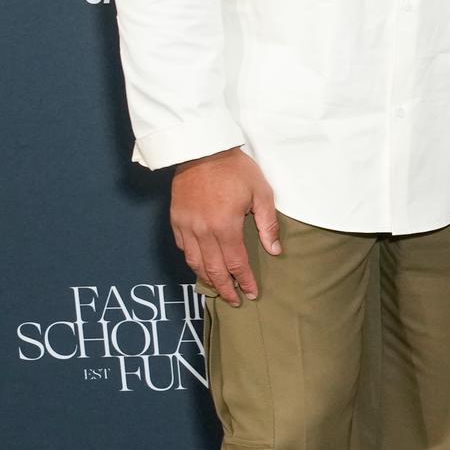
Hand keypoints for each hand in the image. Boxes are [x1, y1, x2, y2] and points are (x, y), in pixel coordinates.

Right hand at [170, 147, 278, 304]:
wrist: (202, 149)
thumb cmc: (235, 169)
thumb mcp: (261, 193)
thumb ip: (268, 225)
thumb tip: (274, 251)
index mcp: (225, 227)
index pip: (236, 264)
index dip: (245, 282)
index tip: (252, 294)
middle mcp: (202, 231)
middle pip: (213, 270)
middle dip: (226, 289)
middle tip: (235, 301)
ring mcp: (186, 226)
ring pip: (194, 262)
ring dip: (207, 279)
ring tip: (218, 288)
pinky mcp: (175, 219)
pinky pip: (182, 247)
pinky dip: (192, 260)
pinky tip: (201, 264)